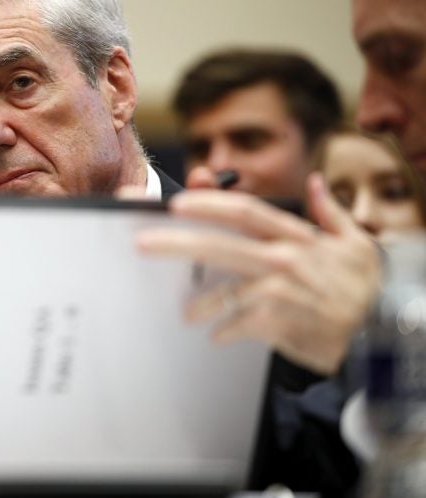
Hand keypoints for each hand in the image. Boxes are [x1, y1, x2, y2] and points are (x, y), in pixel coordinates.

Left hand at [136, 173, 380, 374]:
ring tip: (186, 313)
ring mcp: (279, 292)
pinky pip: (237, 325)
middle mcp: (283, 259)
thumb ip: (329, 211)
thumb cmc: (357, 285)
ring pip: (224, 293)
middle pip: (220, 246)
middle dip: (176, 243)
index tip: (176, 203)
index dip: (209, 204)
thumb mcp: (353, 241)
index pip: (244, 212)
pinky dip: (225, 330)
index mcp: (294, 236)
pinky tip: (218, 335)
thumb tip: (315, 182)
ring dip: (199, 304)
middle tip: (142, 244)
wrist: (376, 332)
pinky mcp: (277, 322)